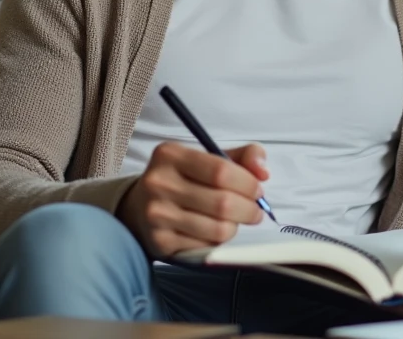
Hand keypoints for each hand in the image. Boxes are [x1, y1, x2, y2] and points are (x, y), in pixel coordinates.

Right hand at [117, 141, 268, 257]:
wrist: (139, 207)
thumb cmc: (184, 179)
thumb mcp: (208, 158)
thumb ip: (243, 156)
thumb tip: (263, 172)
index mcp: (171, 155)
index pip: (221, 171)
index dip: (248, 183)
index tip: (257, 189)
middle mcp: (159, 183)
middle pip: (222, 203)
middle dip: (248, 208)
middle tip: (254, 210)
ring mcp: (157, 215)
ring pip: (218, 228)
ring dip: (235, 226)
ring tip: (234, 220)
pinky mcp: (160, 242)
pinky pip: (206, 246)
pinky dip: (219, 241)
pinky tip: (214, 231)